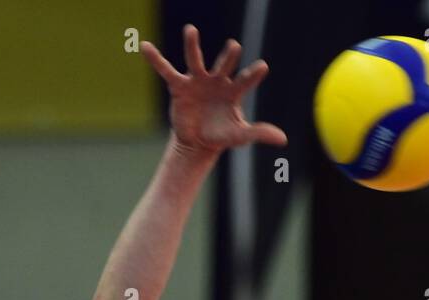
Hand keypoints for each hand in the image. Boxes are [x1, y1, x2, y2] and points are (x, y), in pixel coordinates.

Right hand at [140, 24, 286, 153]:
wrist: (198, 142)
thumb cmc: (222, 134)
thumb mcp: (240, 136)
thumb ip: (259, 133)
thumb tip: (283, 139)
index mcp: (233, 91)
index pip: (246, 80)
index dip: (253, 74)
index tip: (263, 66)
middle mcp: (217, 81)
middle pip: (224, 65)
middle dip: (229, 56)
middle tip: (234, 46)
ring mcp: (198, 81)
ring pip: (195, 60)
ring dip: (193, 45)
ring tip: (191, 30)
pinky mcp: (179, 86)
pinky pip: (166, 70)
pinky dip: (156, 59)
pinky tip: (145, 46)